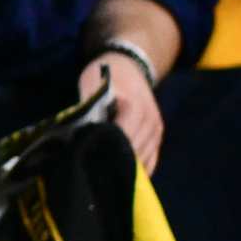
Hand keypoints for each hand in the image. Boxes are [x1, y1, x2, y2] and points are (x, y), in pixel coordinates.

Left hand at [83, 53, 164, 170]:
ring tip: (104, 174)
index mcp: (133, 107)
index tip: (89, 158)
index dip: (107, 150)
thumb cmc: (106, 75)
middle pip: (133, 152)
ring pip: (143, 160)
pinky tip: (121, 174)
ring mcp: (156, 130)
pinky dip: (137, 170)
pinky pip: (151, 162)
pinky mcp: (157, 137)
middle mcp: (149, 120)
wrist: (129, 66)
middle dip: (114, 161)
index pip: (123, 137)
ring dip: (125, 168)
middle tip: (93, 170)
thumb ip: (89, 108)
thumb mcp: (92, 83)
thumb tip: (82, 133)